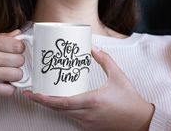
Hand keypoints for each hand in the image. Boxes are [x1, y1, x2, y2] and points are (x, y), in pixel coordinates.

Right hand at [0, 30, 24, 95]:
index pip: (18, 45)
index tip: (17, 50)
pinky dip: (10, 88)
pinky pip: (8, 90)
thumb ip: (2, 36)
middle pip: (19, 60)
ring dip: (16, 74)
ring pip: (17, 74)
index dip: (20, 48)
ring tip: (9, 72)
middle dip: (18, 61)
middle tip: (12, 61)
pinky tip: (5, 82)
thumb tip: (18, 34)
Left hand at [23, 47, 154, 130]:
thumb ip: (105, 59)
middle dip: (42, 101)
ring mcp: (87, 123)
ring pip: (64, 114)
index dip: (45, 99)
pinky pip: (72, 117)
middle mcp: (86, 114)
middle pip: (58, 109)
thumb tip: (93, 48)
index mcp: (92, 101)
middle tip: (31, 93)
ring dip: (52, 105)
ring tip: (43, 93)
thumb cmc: (129, 99)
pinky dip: (63, 109)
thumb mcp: (118, 75)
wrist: (139, 121)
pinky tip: (61, 101)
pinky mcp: (90, 126)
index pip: (62, 102)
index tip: (32, 94)